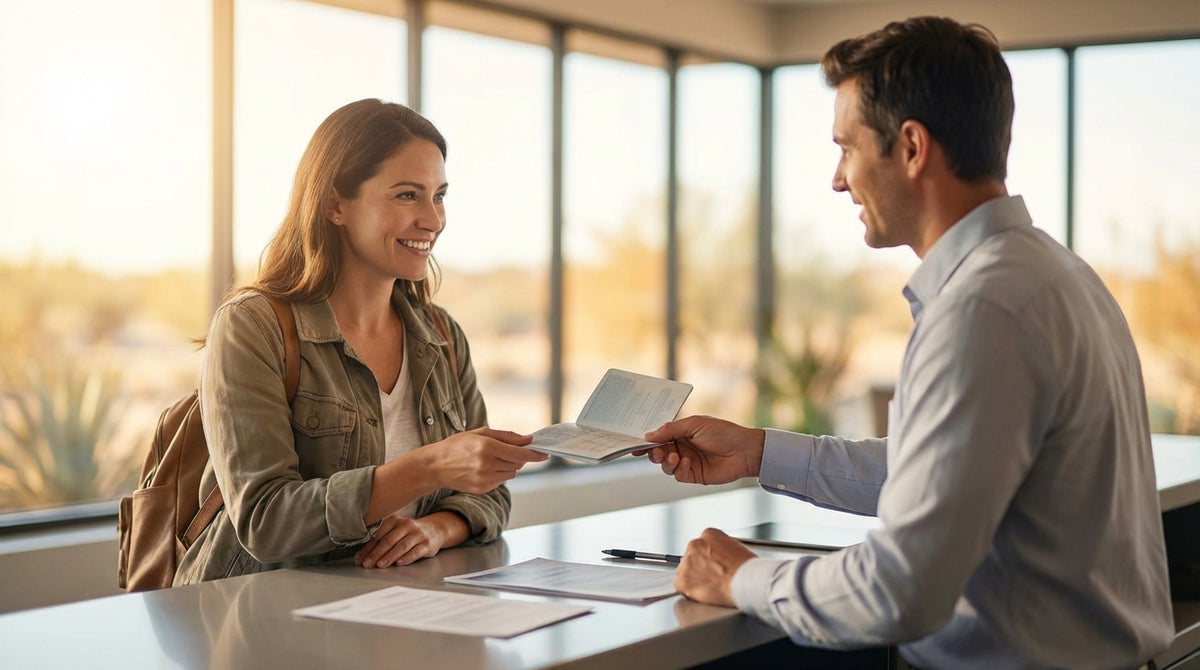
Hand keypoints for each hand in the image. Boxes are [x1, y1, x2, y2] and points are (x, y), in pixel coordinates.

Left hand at [355, 513, 445, 567]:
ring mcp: (418, 534)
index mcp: (395, 521)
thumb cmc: (410, 533)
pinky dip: (407, 557)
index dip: (368, 548)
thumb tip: (362, 556)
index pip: (378, 535)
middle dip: (376, 553)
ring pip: (401, 546)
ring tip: (380, 565)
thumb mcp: (396, 531)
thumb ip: (381, 540)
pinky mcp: (427, 544)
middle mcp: (406, 525)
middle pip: (389, 540)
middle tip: (367, 564)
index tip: (359, 559)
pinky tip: (399, 563)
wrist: (435, 529)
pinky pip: (416, 551)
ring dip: (389, 556)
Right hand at [421, 427, 547, 493]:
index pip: (519, 454)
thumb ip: (507, 436)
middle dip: (517, 458)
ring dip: (508, 467)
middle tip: (505, 451)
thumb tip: (528, 439)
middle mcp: (486, 464)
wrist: (436, 466)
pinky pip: (501, 482)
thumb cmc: (457, 445)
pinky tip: (483, 469)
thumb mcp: (480, 432)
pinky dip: (498, 475)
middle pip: (517, 464)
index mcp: (486, 447)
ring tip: (490, 460)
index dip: (534, 455)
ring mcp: (484, 479)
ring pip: (511, 474)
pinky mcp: (482, 489)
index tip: (544, 454)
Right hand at [639, 415, 763, 484]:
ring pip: (666, 465)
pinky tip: (687, 462)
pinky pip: (678, 474)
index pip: (659, 437)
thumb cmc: (723, 432)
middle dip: (653, 453)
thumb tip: (650, 435)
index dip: (646, 441)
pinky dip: (679, 469)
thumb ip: (671, 429)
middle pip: (658, 452)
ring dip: (666, 462)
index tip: (635, 444)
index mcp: (680, 433)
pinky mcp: (693, 475)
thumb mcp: (695, 424)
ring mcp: (687, 462)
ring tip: (675, 456)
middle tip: (655, 452)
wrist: (744, 451)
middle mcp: (681, 447)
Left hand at [675, 528, 756, 607]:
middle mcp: (695, 545)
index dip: (708, 558)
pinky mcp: (682, 581)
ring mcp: (686, 563)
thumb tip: (720, 561)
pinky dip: (690, 592)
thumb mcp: (738, 549)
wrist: (745, 582)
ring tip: (710, 588)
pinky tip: (704, 594)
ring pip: (685, 572)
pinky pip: (681, 587)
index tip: (713, 566)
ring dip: (694, 580)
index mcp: (709, 534)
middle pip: (692, 558)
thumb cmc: (747, 569)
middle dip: (699, 568)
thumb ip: (722, 551)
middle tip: (712, 578)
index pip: (702, 546)